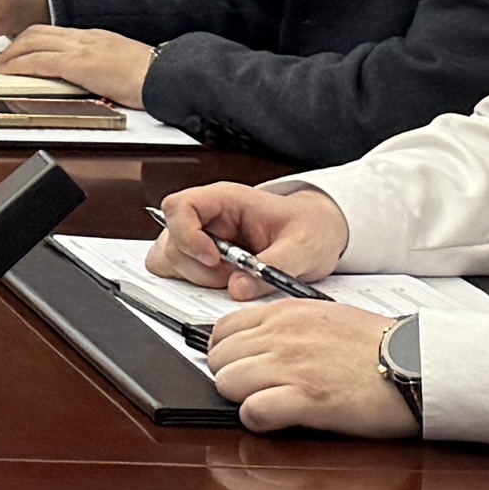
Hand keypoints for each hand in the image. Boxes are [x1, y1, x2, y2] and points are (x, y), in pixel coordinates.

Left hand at [0, 24, 158, 104]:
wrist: (165, 75)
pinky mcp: (80, 64)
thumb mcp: (120, 65)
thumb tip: (90, 78)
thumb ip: (101, 66)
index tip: (21, 51)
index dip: (32, 40)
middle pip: (38, 31)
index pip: (54, 32)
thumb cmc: (149, 76)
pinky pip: (41, 61)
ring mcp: (82, 48)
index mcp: (95, 37)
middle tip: (3, 59)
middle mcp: (85, 37)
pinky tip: (12, 72)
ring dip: (13, 54)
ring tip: (1, 67)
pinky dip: (22, 65)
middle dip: (15, 44)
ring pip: (34, 41)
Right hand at [144, 178, 348, 291]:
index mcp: (225, 200)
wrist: (319, 234)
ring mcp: (198, 238)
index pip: (179, 206)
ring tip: (235, 280)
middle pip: (171, 241)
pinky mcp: (199, 259)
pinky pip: (178, 273)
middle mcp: (205, 216)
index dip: (187, 235)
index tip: (214, 259)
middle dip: (201, 269)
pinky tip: (226, 284)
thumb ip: (274, 265)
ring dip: (199, 280)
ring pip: (170, 261)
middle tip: (236, 276)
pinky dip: (196, 286)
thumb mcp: (303, 247)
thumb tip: (237, 289)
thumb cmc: (310, 228)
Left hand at [204, 293, 415, 436]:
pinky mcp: (306, 399)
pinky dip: (258, 420)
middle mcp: (282, 335)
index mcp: (286, 313)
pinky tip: (278, 419)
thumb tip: (254, 344)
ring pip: (227, 383)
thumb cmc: (378, 346)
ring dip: (243, 399)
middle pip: (219, 360)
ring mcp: (292, 366)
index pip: (223, 330)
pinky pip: (253, 411)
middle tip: (257, 390)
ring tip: (271, 404)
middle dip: (232, 378)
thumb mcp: (324, 319)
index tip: (240, 367)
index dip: (228, 354)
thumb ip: (286, 327)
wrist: (418, 363)